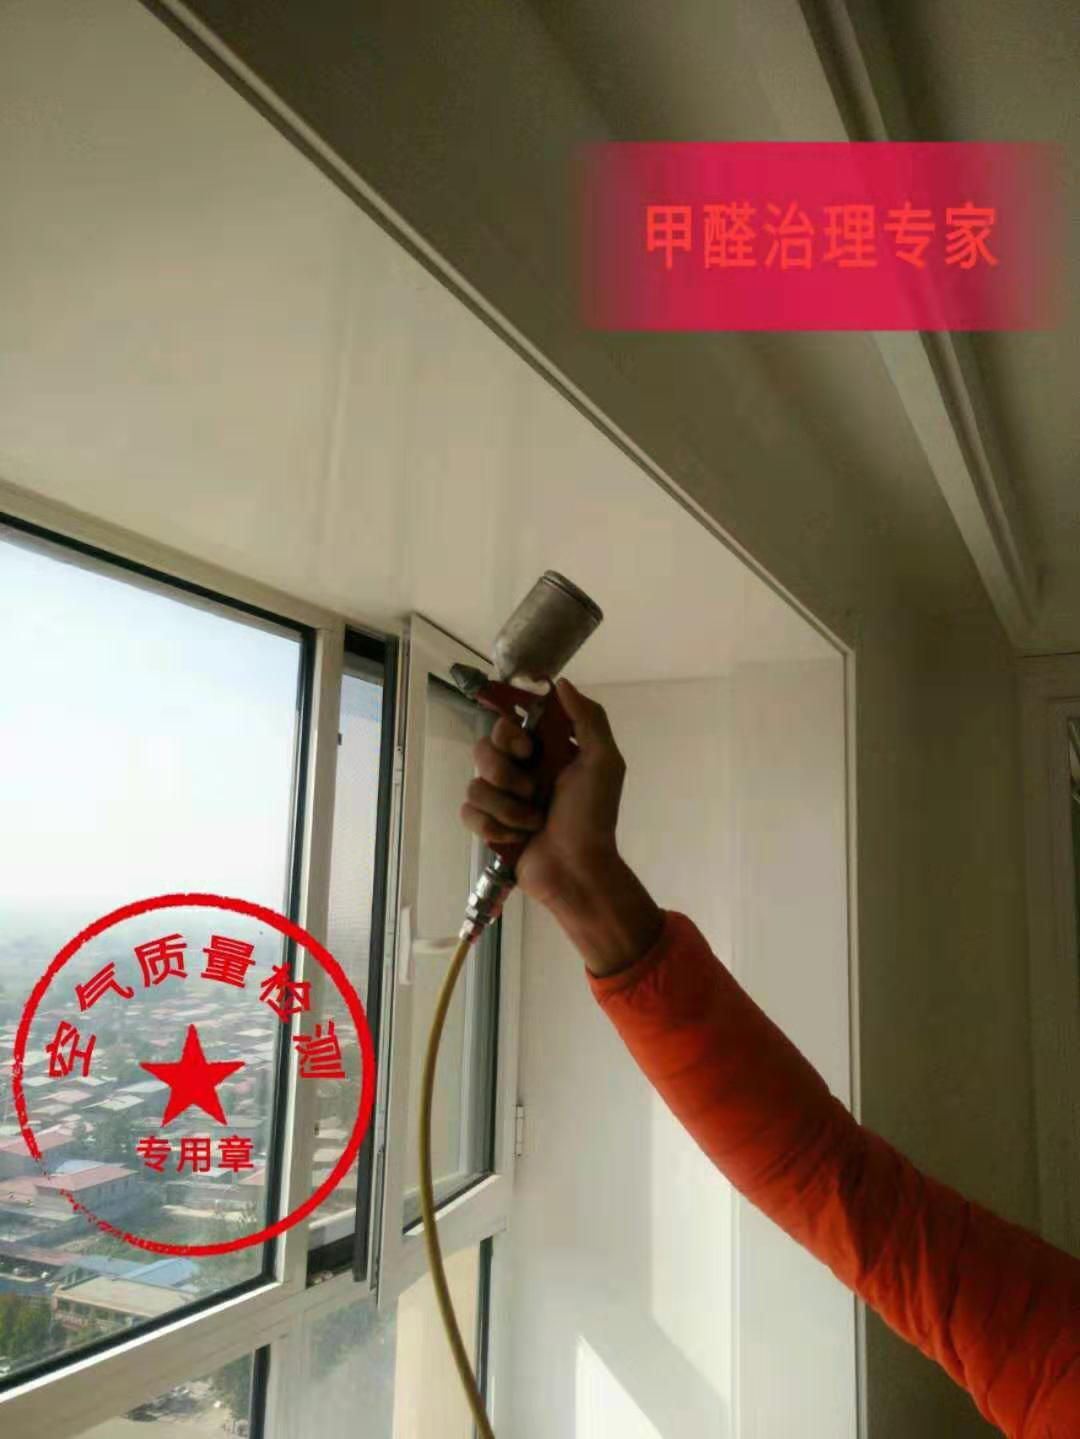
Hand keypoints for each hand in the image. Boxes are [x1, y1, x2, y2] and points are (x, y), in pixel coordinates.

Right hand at [460, 679, 662, 975]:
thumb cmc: (594, 815)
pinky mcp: (489, 826)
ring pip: (475, 783)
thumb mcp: (604, 762)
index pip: (508, 724)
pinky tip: (515, 837)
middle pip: (484, 750)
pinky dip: (493, 826)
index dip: (509, 732)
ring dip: (507, 807)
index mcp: (544, 753)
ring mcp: (502, 800)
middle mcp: (520, 772)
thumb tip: (560, 683)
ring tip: (533, 822)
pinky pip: (469, 812)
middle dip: (505, 772)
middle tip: (531, 788)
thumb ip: (588, 718)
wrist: (578, 869)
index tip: (525, 748)